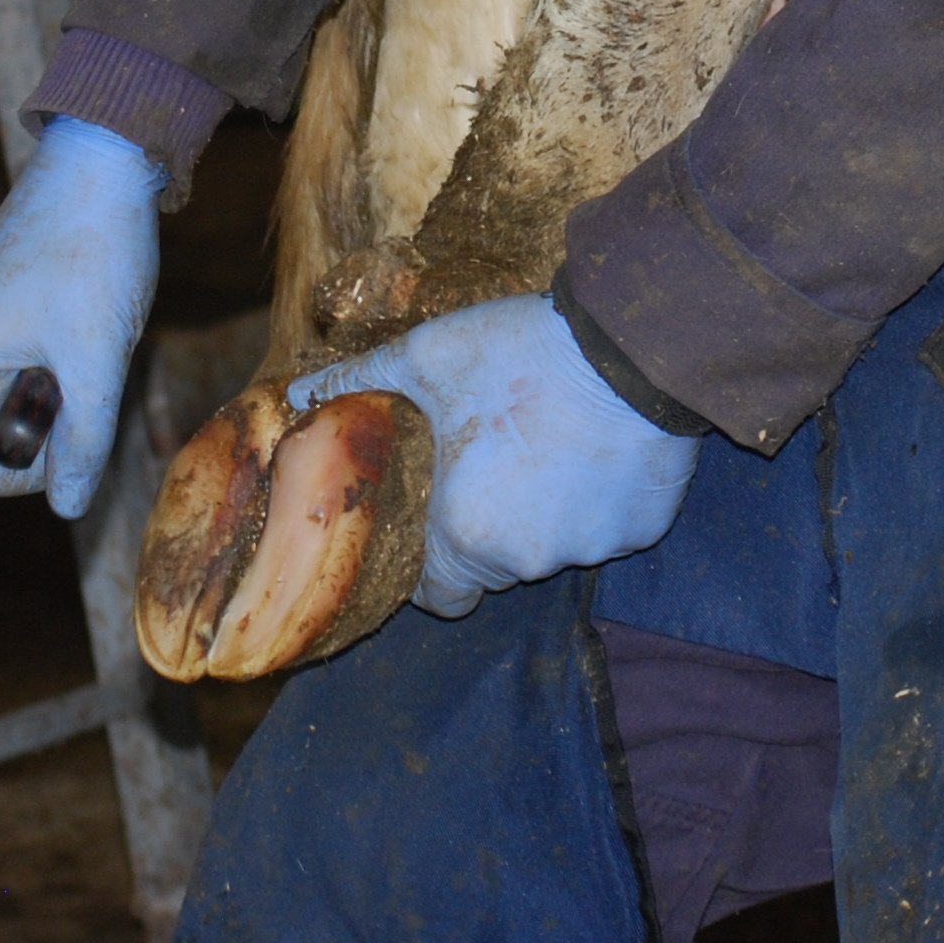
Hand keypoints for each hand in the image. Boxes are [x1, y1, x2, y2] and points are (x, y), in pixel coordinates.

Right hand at [0, 117, 161, 517]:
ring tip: (92, 335)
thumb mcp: (97, 359)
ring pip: (10, 395)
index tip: (80, 434)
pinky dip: (56, 355)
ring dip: (57, 386)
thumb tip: (67, 508)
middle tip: (93, 370)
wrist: (100, 159)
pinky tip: (86, 313)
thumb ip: (83, 441)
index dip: (28, 476)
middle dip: (48, 421)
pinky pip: (16, 358)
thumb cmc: (96, 254)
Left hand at [289, 294, 695, 614]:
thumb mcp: (426, 357)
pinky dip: (595, 499)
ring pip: (553, 545)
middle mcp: (528, 558)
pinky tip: (593, 447)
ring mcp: (592, 547)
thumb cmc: (519, 353)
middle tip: (488, 461)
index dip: (429, 566)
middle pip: (494, 566)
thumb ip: (358, 382)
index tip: (433, 518)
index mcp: (467, 533)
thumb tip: (299, 396)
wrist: (630, 345)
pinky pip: (607, 527)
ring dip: (544, 512)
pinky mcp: (643, 529)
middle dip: (486, 525)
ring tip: (543, 444)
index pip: (438, 597)